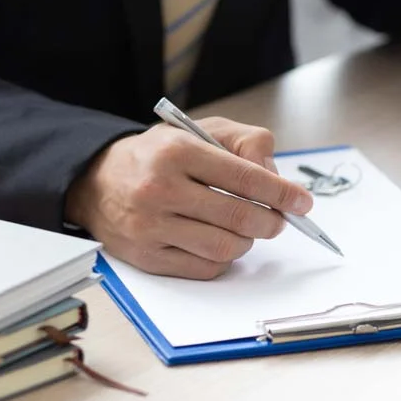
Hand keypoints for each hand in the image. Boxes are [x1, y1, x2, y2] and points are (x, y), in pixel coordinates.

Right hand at [65, 119, 312, 278]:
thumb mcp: (200, 132)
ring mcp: (151, 227)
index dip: (281, 192)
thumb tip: (276, 177)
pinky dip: (224, 259)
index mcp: (177, 151)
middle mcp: (160, 189)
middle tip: (279, 220)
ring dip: (247, 241)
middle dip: (270, 221)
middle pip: (238, 216)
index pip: (244, 176)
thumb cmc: (160, 155)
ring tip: (246, 228)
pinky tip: (220, 241)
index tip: (303, 202)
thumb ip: (245, 142)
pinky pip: (204, 268)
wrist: (98, 181)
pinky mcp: (147, 257)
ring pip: (224, 247)